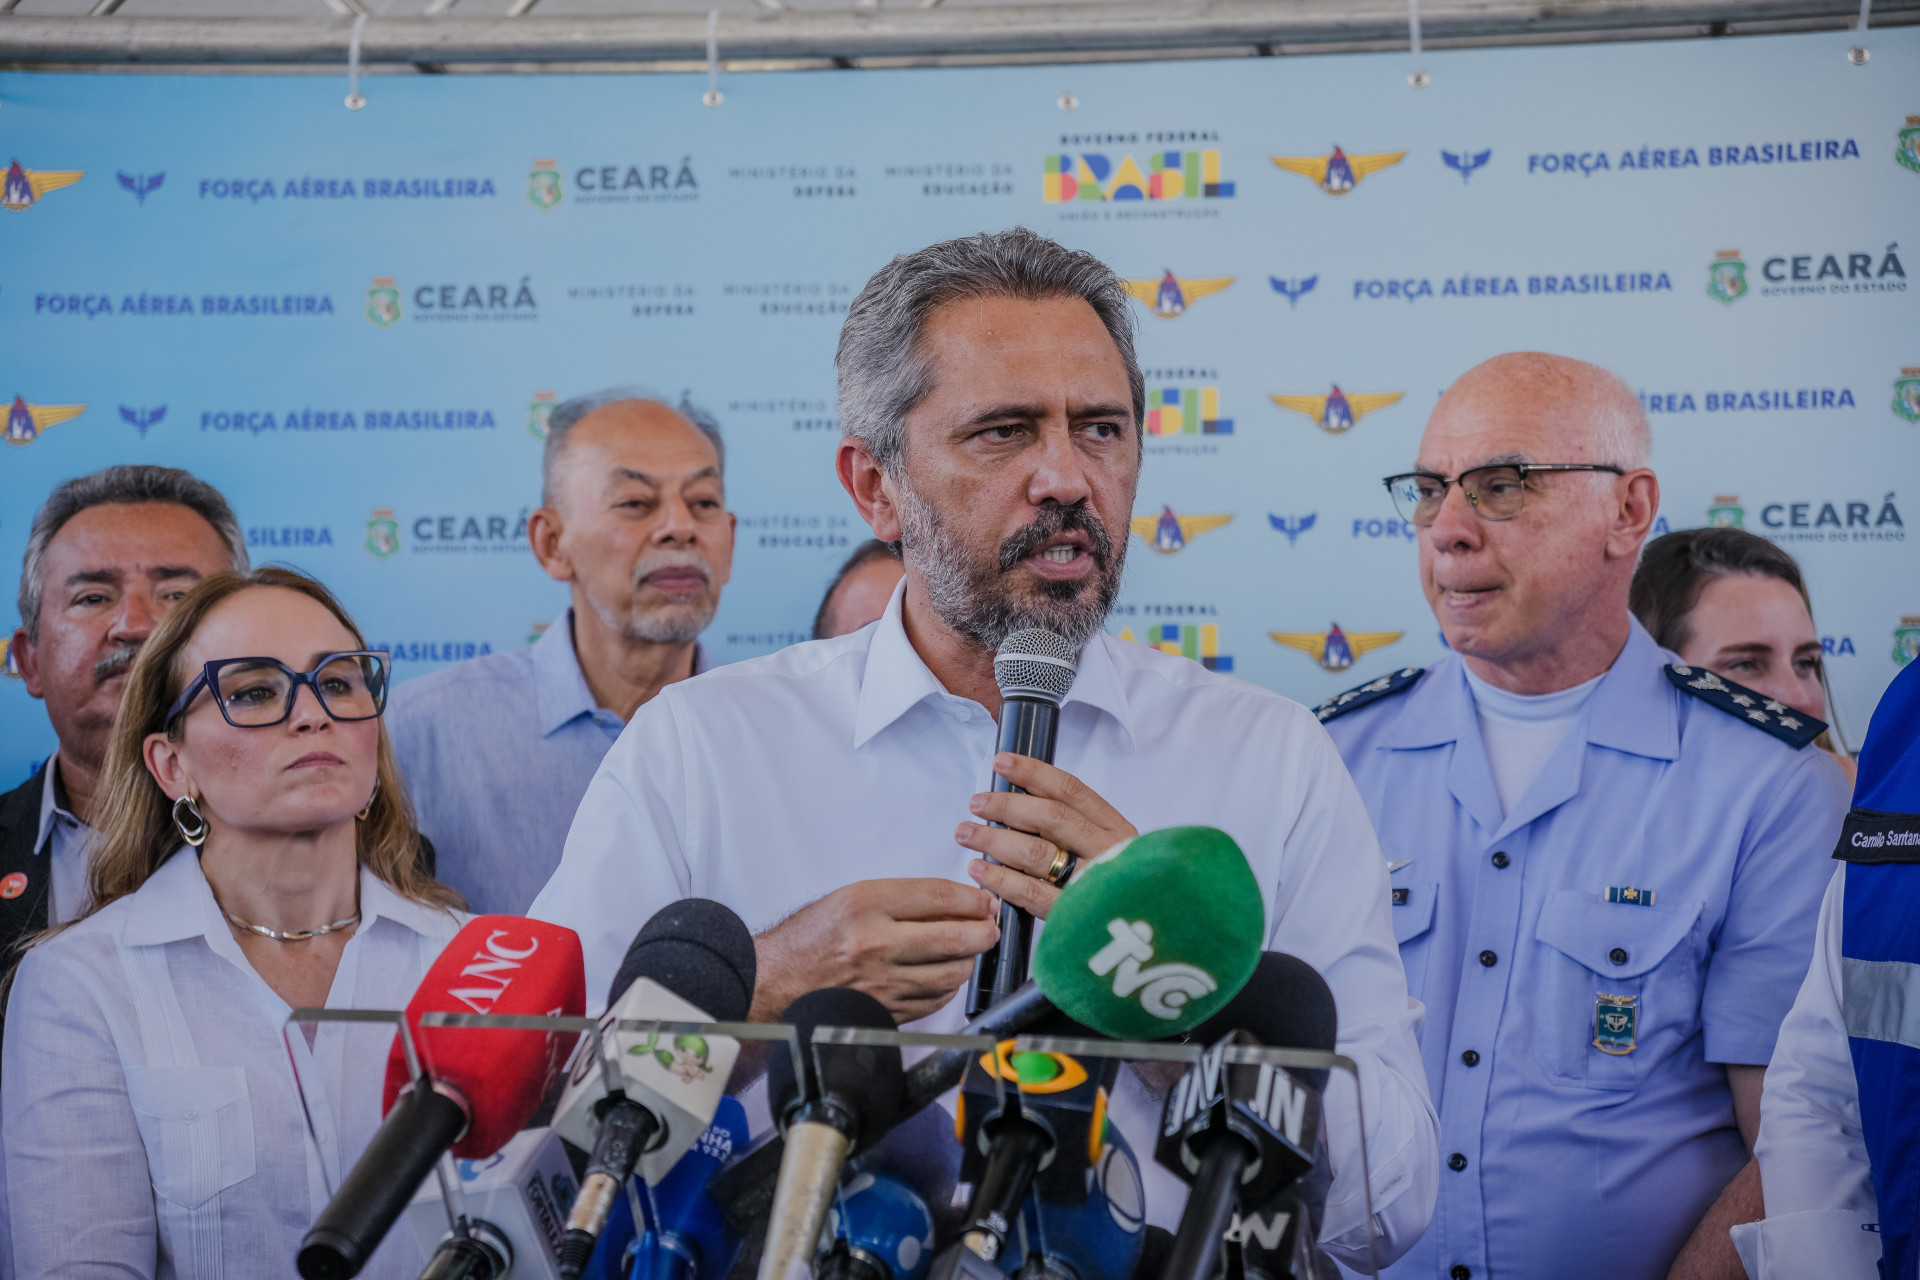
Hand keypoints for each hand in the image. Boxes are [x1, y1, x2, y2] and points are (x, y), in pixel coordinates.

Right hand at [752, 878, 999, 1024]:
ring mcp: (882, 982)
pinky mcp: (886, 1010)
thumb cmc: (809, 940)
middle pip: (955, 937)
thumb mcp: (850, 898)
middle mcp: (876, 944)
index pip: (940, 897)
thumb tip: (953, 903)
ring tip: (968, 949)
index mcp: (865, 905)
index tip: (983, 901)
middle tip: (989, 926)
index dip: (972, 899)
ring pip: (952, 973)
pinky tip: (943, 974)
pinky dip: (948, 986)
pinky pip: (936, 1000)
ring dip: (969, 960)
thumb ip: (901, 899)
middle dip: (984, 930)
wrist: (775, 982)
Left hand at [958, 753, 1137, 920]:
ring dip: (995, 840)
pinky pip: (1031, 893)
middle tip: (977, 803)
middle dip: (1007, 806)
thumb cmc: (1120, 889)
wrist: (1150, 940)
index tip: (1003, 762)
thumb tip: (1020, 802)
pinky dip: (1001, 879)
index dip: (1034, 773)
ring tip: (967, 834)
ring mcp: (1094, 885)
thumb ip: (1077, 828)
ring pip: (1036, 853)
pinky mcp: (1076, 917)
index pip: (1071, 790)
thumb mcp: (1111, 850)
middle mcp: (1108, 851)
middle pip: (1051, 817)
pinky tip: (980, 870)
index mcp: (1116, 829)